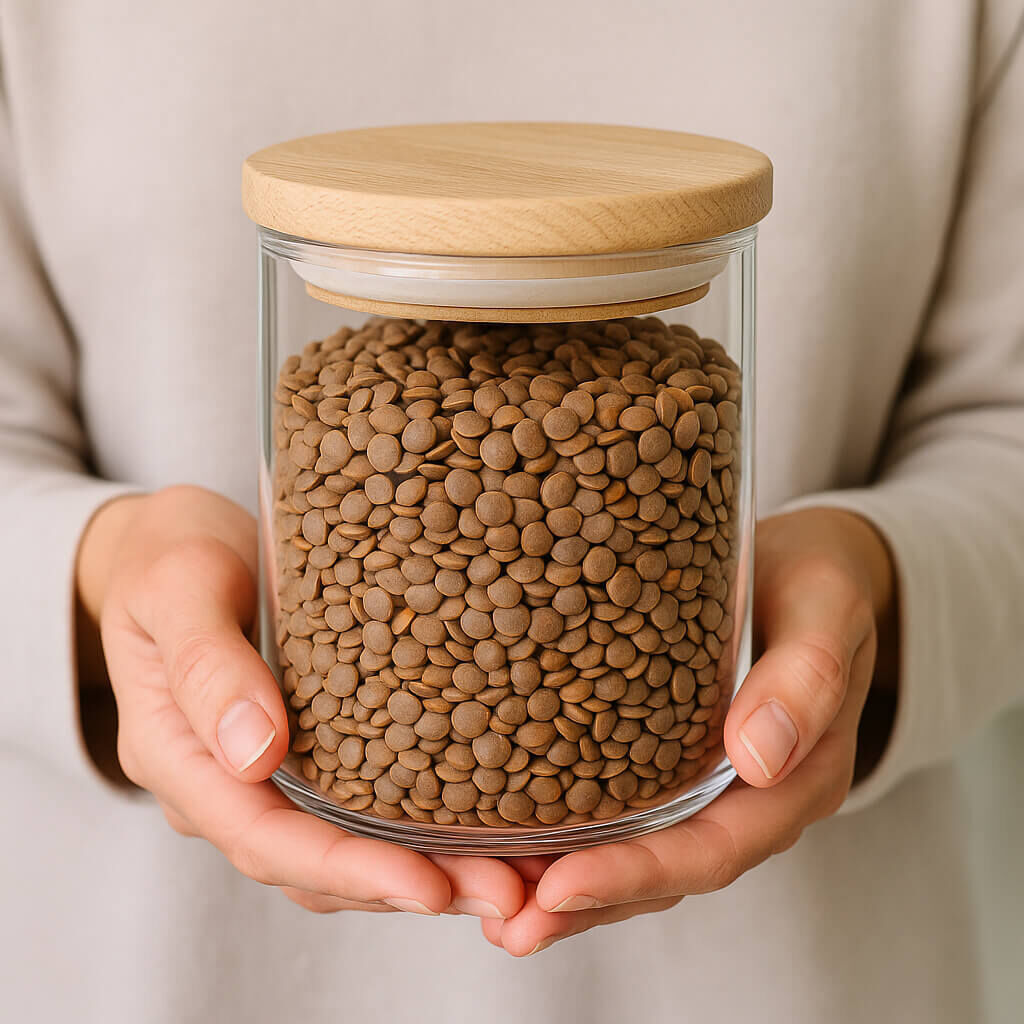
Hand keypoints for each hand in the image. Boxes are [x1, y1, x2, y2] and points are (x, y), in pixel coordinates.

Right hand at [78, 485, 524, 918]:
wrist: (168, 544)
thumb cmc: (167, 558)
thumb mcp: (176, 588)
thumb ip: (207, 664)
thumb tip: (255, 752)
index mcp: (179, 756)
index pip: (263, 838)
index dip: (346, 869)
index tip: (427, 885)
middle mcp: (222, 782)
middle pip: (312, 864)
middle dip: (405, 886)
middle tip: (501, 893)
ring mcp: (261, 774)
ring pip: (339, 848)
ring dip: (421, 869)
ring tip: (507, 874)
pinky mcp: (303, 750)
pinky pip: (353, 807)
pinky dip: (411, 828)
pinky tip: (474, 820)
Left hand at [479, 508, 896, 954]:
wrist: (808, 571)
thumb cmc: (819, 584)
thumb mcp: (826, 609)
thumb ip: (807, 677)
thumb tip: (757, 758)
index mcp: (797, 779)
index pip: (713, 848)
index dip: (638, 874)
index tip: (561, 887)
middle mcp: (749, 799)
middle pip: (665, 869)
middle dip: (586, 901)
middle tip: (508, 924)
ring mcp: (709, 785)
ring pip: (638, 851)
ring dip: (568, 884)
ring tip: (495, 906)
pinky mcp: (672, 757)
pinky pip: (625, 809)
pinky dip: (573, 834)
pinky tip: (515, 842)